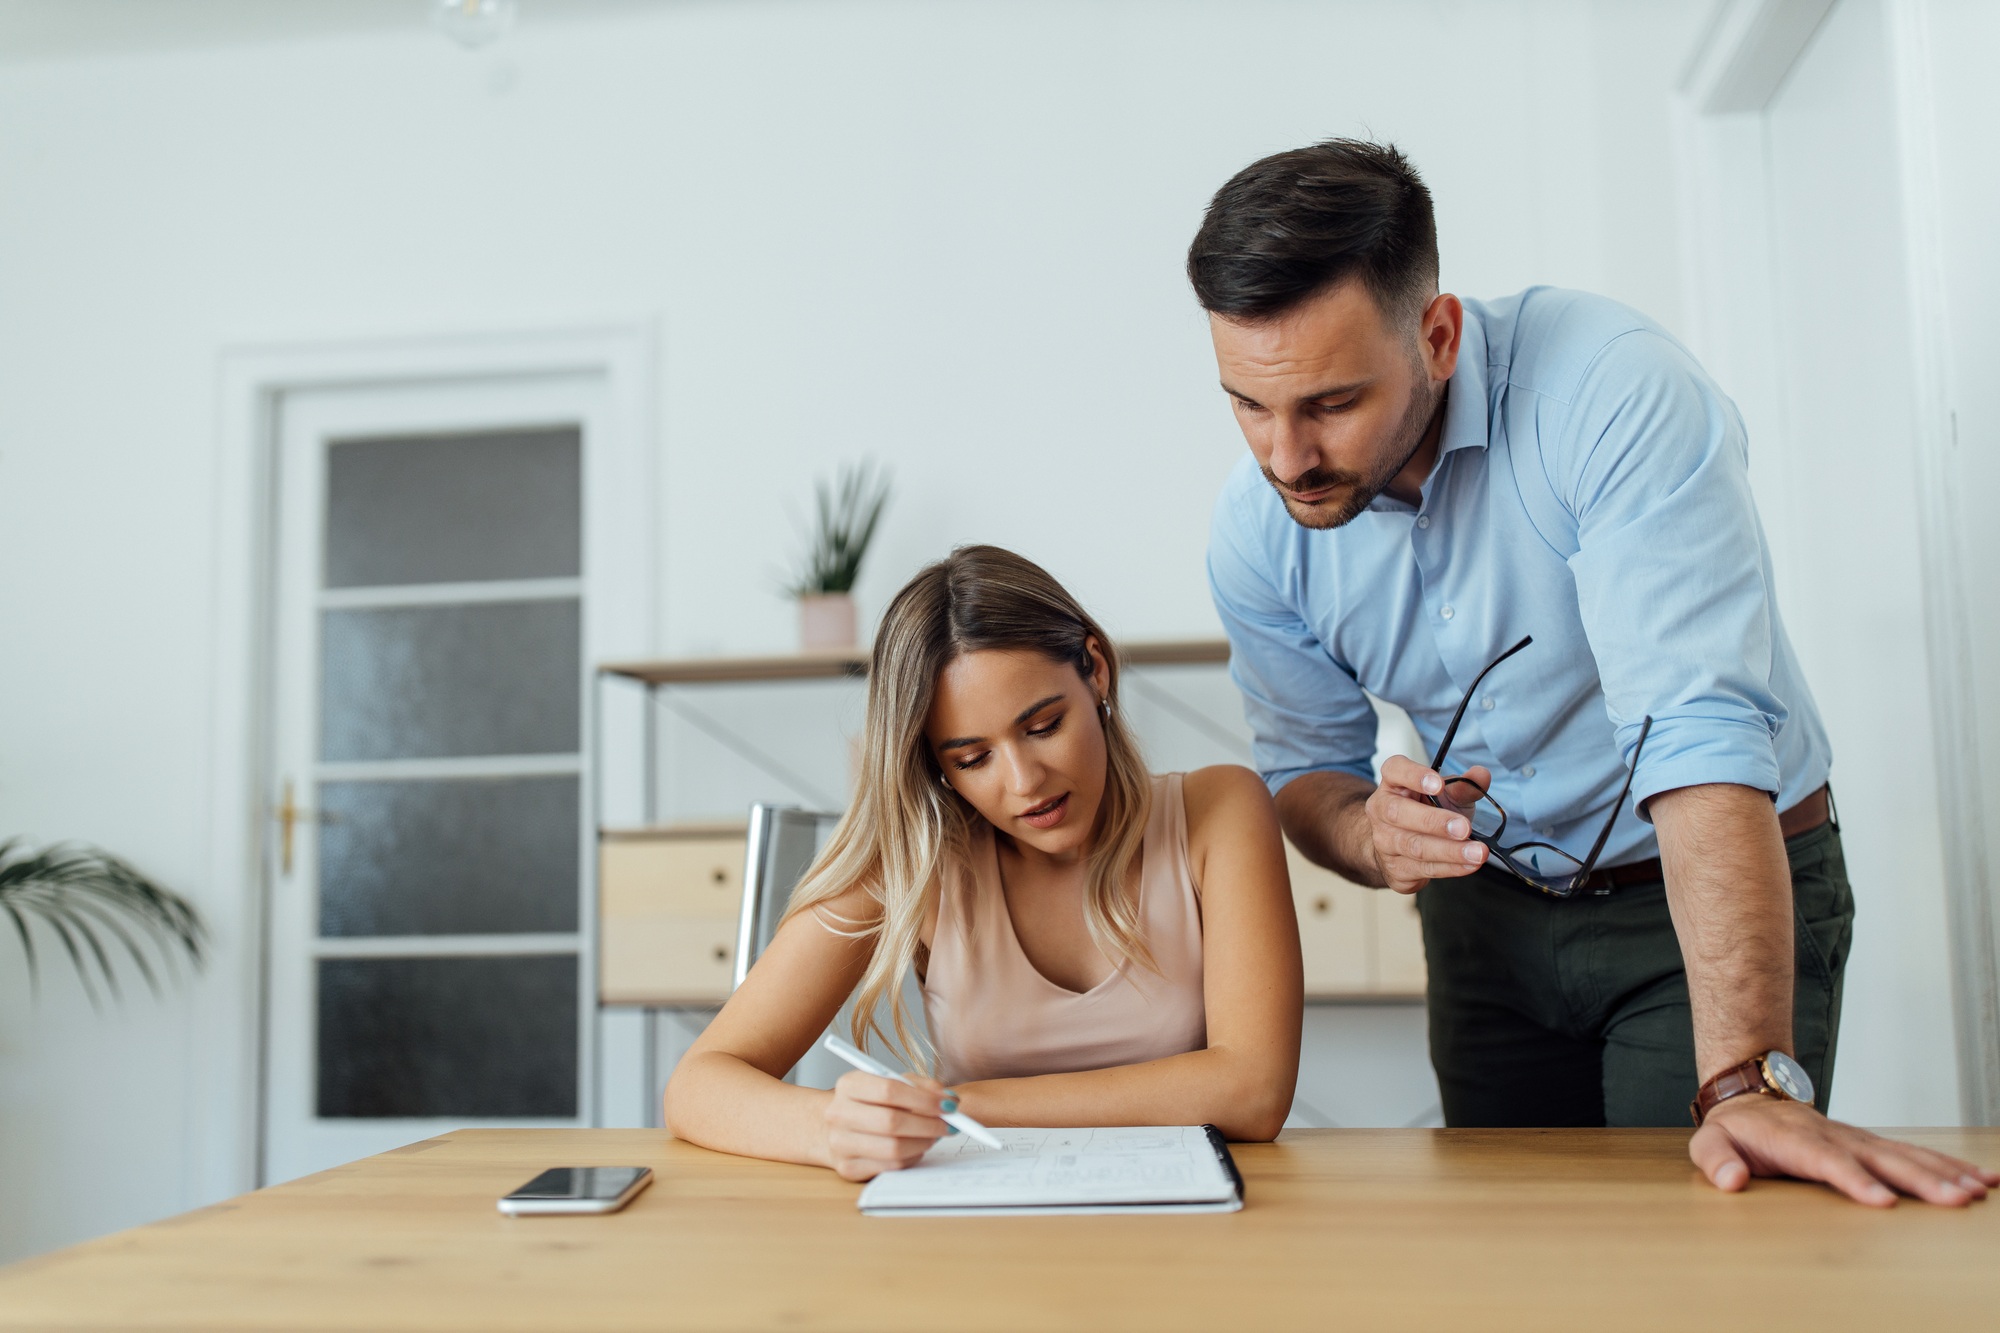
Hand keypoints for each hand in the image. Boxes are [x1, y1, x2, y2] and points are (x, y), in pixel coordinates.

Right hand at [819, 1070, 953, 1181]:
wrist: (836, 1127)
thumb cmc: (871, 1103)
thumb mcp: (892, 1083)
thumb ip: (921, 1086)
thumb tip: (948, 1099)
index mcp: (849, 1085)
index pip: (889, 1090)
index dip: (924, 1099)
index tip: (948, 1104)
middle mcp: (839, 1113)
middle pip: (891, 1122)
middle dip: (928, 1124)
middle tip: (949, 1124)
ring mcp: (840, 1144)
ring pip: (893, 1148)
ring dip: (923, 1142)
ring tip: (934, 1135)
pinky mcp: (848, 1168)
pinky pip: (891, 1166)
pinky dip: (912, 1157)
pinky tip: (917, 1147)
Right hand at [1365, 755, 1490, 894]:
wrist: (1406, 849)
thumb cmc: (1425, 813)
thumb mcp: (1446, 796)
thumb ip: (1464, 786)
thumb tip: (1481, 776)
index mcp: (1393, 783)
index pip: (1394, 770)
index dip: (1414, 776)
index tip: (1439, 784)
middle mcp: (1381, 810)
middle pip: (1398, 813)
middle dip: (1434, 821)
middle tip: (1464, 828)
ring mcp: (1383, 841)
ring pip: (1414, 846)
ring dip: (1450, 851)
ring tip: (1478, 852)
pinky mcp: (1394, 869)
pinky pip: (1423, 869)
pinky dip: (1451, 867)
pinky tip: (1469, 864)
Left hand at [1691, 1094, 1999, 1205]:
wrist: (1750, 1099)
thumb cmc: (1734, 1130)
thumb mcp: (1709, 1142)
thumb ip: (1715, 1160)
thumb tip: (1731, 1180)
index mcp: (1795, 1139)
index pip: (1827, 1160)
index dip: (1854, 1179)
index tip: (1881, 1200)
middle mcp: (1834, 1136)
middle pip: (1880, 1158)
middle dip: (1918, 1180)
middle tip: (1954, 1200)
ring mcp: (1856, 1139)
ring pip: (1904, 1155)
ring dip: (1942, 1173)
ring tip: (1977, 1191)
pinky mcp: (1871, 1145)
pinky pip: (1913, 1155)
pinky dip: (1947, 1165)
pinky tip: (1979, 1179)